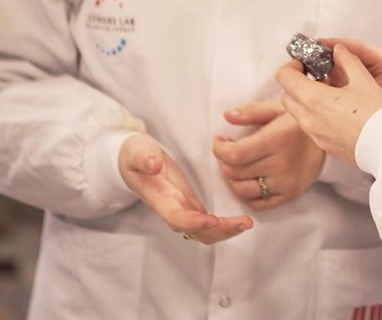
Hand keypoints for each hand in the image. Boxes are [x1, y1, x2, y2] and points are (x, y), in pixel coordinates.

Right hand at [119, 133, 251, 244]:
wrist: (134, 159)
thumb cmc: (135, 154)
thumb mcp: (136, 150)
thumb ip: (143, 158)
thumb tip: (153, 165)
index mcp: (158, 198)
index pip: (176, 217)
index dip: (194, 222)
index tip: (212, 220)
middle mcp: (172, 209)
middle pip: (195, 231)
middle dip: (220, 231)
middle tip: (244, 223)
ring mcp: (183, 209)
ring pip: (204, 231)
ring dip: (226, 230)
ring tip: (247, 223)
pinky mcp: (191, 204)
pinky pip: (208, 223)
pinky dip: (225, 225)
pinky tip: (241, 221)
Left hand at [214, 98, 325, 210]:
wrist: (328, 139)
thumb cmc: (297, 121)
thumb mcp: (278, 108)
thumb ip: (251, 112)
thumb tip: (227, 116)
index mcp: (277, 140)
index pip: (235, 155)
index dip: (219, 149)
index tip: (220, 140)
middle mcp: (281, 164)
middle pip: (235, 173)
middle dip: (223, 161)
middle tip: (228, 150)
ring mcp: (286, 183)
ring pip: (242, 190)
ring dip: (232, 179)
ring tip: (237, 165)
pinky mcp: (290, 195)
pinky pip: (258, 204)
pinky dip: (246, 194)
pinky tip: (248, 179)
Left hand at [277, 43, 381, 163]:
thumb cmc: (378, 113)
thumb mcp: (364, 79)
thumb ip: (347, 59)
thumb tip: (338, 50)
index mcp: (314, 99)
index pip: (283, 77)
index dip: (292, 65)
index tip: (307, 63)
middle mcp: (309, 119)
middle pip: (286, 96)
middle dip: (296, 83)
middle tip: (315, 76)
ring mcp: (315, 135)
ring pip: (297, 113)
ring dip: (305, 100)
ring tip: (329, 93)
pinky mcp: (325, 146)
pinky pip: (311, 127)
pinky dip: (316, 115)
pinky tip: (338, 111)